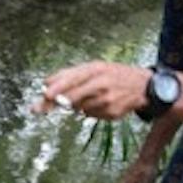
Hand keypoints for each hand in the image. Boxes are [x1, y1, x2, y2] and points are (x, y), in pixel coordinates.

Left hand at [31, 62, 148, 119]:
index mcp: (96, 69)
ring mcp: (107, 101)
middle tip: (41, 108)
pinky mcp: (111, 114)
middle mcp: (101, 84)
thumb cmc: (112, 74)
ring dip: (76, 105)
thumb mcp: (93, 67)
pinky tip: (100, 103)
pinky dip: (89, 111)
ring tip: (90, 96)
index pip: (73, 78)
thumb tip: (45, 83)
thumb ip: (68, 74)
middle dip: (57, 102)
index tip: (45, 95)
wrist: (142, 86)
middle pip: (72, 97)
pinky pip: (90, 115)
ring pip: (79, 108)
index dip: (58, 88)